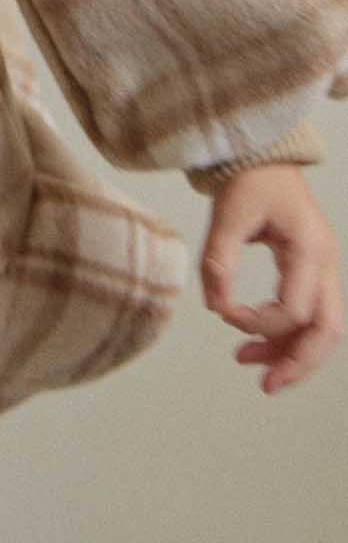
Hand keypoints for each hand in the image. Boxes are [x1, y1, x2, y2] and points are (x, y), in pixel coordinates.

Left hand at [198, 164, 343, 393]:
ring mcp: (323, 269)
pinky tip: (256, 343)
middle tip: (266, 385)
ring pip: (323, 329)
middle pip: (328, 331)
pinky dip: (288, 335)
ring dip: (292, 354)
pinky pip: (311, 315)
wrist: (263, 157)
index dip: (258, 322)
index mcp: (308, 249)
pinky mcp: (312, 272)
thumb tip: (215, 308)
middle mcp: (325, 263)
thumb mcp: (228, 215)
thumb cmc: (248, 180)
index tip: (224, 313)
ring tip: (251, 365)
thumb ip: (219, 260)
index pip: (294, 309)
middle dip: (299, 363)